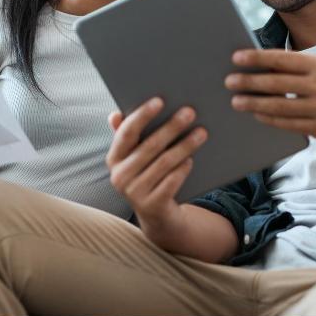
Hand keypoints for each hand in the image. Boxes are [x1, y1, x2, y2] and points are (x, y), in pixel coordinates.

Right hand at [106, 97, 207, 239]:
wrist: (157, 215)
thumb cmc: (148, 175)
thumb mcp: (136, 157)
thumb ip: (127, 136)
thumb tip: (114, 115)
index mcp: (114, 159)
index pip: (126, 133)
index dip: (142, 115)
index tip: (159, 100)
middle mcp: (120, 176)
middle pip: (150, 146)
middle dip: (171, 127)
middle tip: (190, 112)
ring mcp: (135, 194)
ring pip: (164, 163)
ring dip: (184, 146)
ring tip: (201, 133)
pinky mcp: (152, 206)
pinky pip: (171, 182)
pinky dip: (182, 169)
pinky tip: (192, 159)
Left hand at [226, 48, 315, 142]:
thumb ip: (298, 65)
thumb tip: (262, 64)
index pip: (283, 59)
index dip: (258, 58)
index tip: (237, 58)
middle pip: (278, 84)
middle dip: (250, 82)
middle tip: (229, 81)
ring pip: (281, 107)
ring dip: (255, 103)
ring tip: (236, 101)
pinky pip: (289, 124)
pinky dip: (270, 119)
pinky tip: (256, 114)